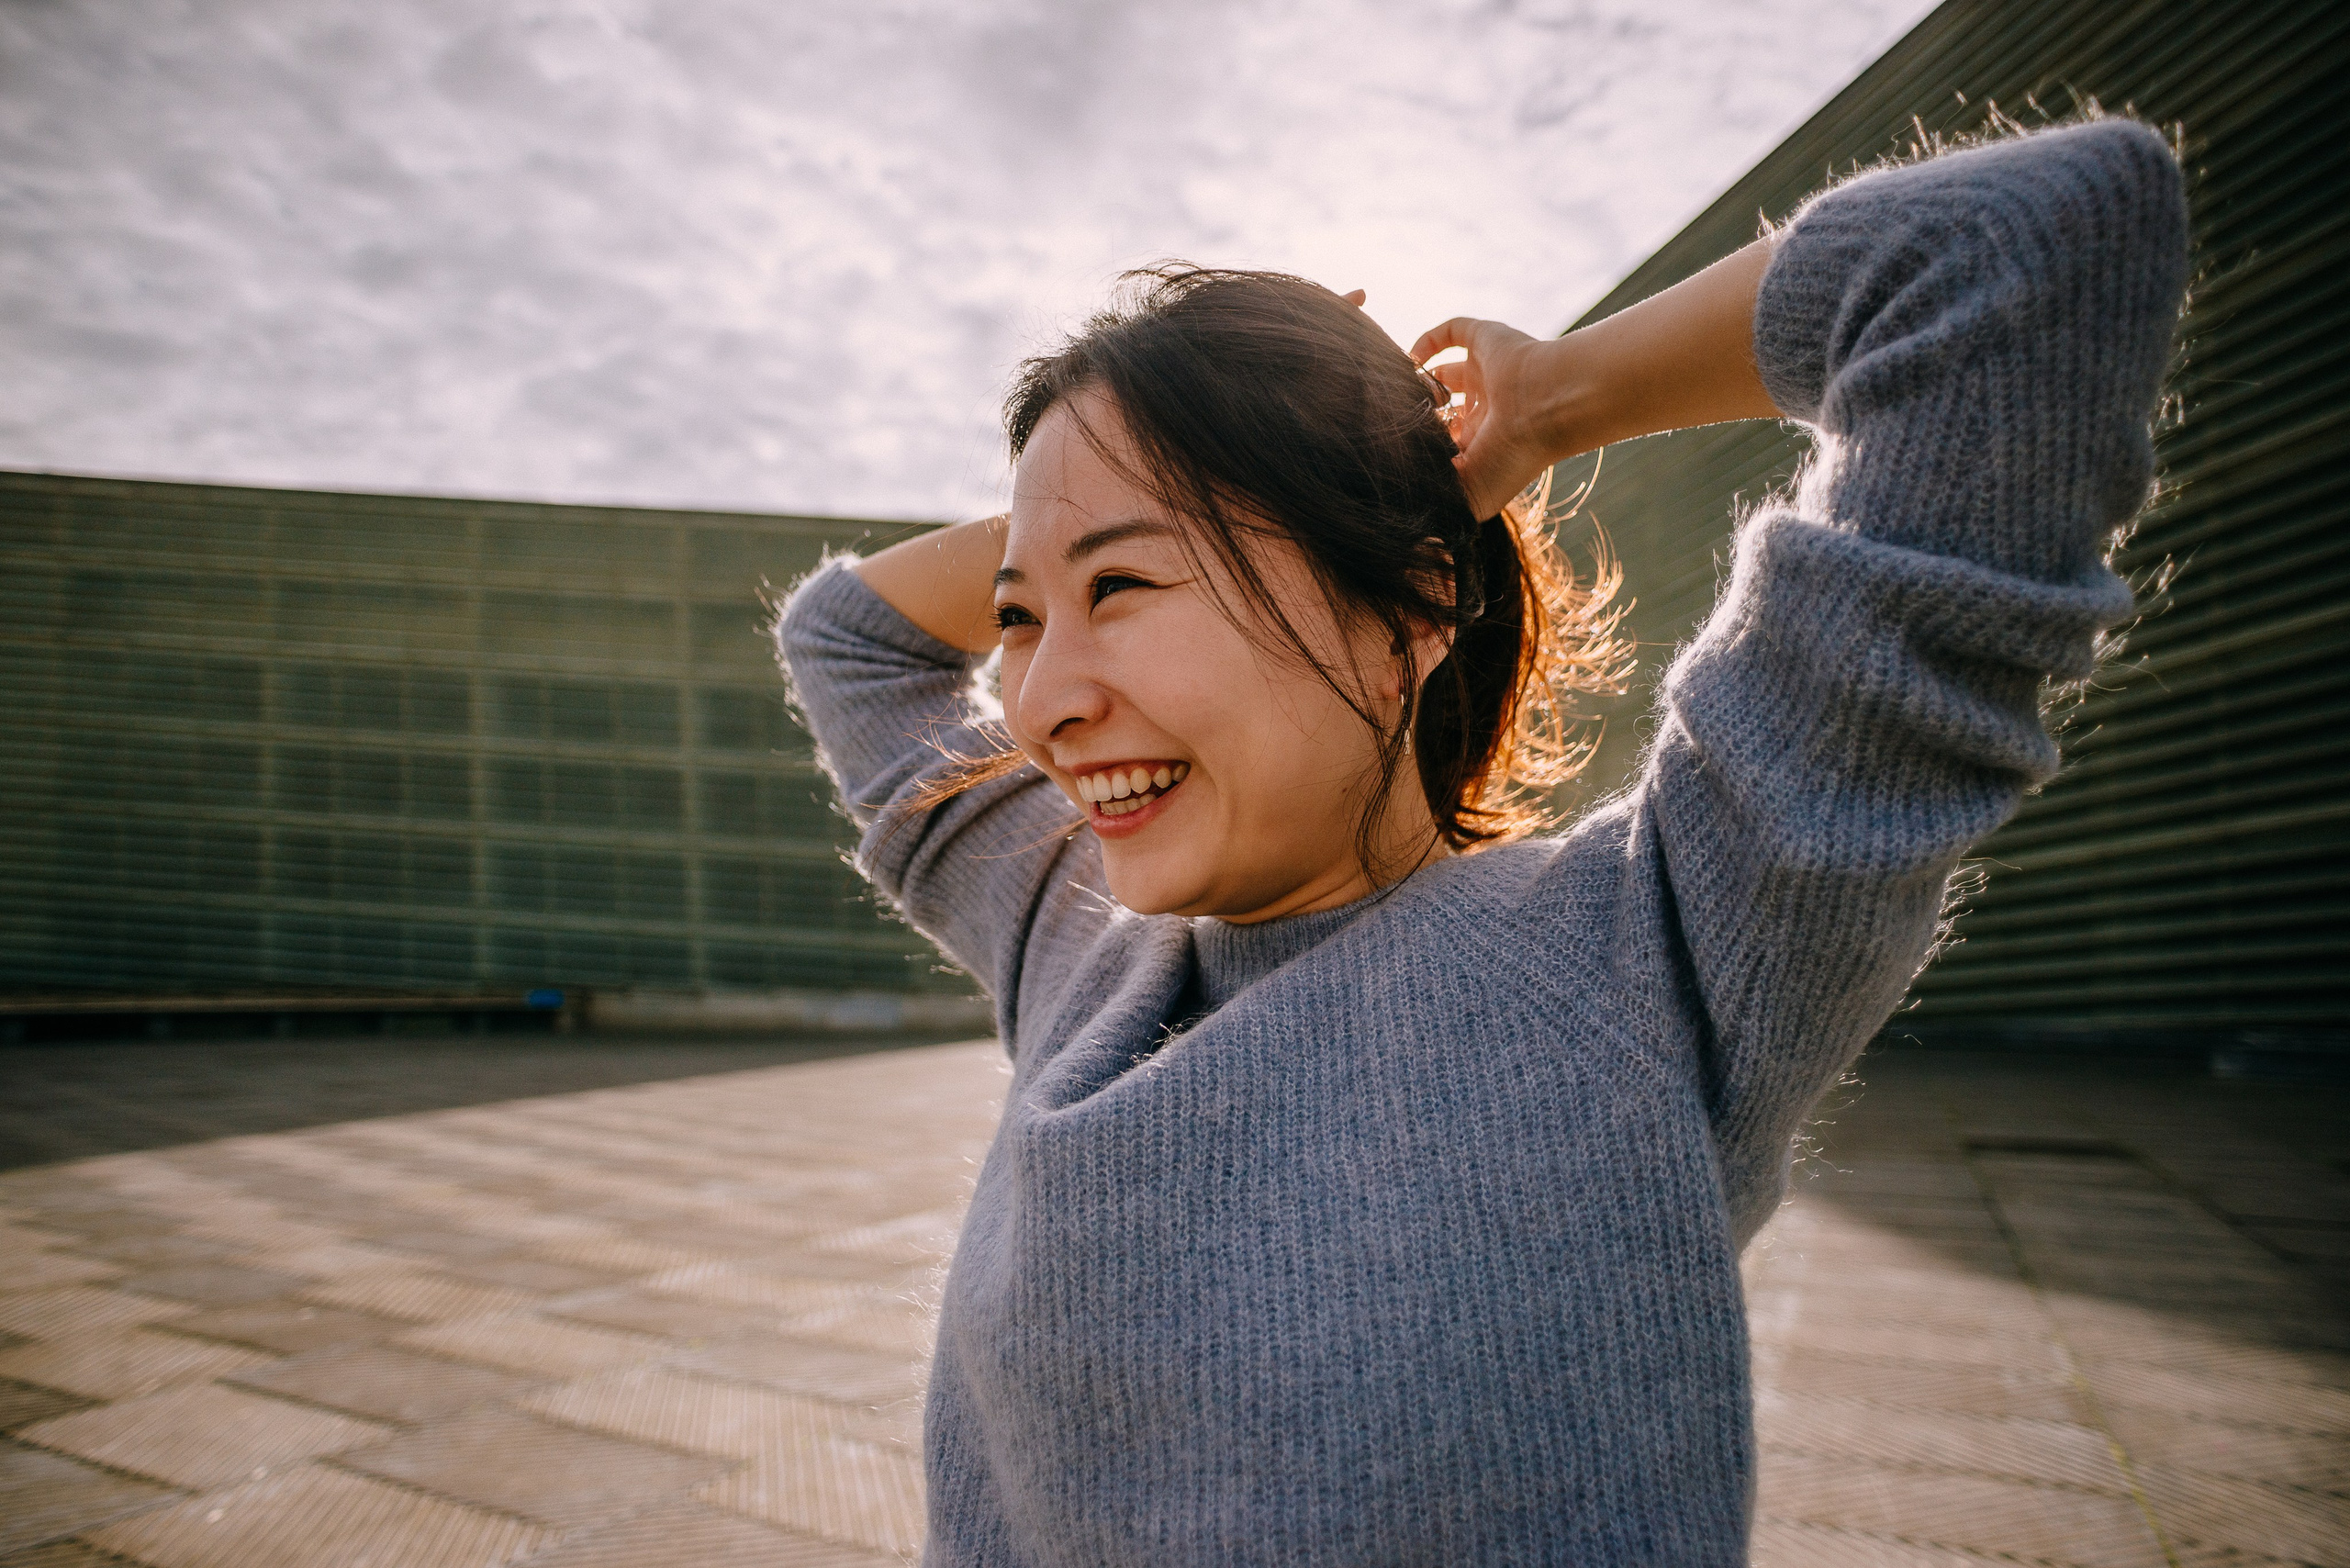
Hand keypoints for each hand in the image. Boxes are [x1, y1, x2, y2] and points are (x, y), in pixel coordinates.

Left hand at [1410, 318, 1575, 520]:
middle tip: (1399, 419)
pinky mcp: (1486, 341)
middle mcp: (1488, 407)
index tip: (1400, 450)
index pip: (1448, 443)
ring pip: (1445, 374)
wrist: (1546, 410)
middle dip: (1421, 415)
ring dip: (1421, 380)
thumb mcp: (1472, 496)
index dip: (1425, 445)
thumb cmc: (1514, 458)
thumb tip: (1408, 505)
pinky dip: (1427, 341)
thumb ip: (1441, 502)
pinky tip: (1408, 358)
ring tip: (1399, 391)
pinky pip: (1452, 331)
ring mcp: (1487, 373)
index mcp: (1488, 443)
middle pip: (1444, 409)